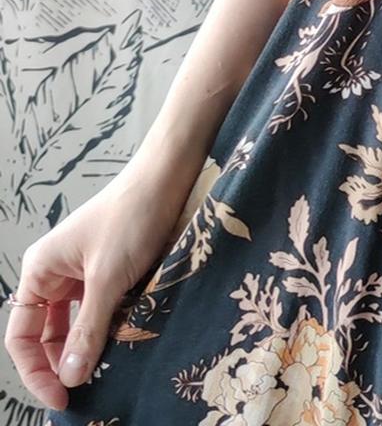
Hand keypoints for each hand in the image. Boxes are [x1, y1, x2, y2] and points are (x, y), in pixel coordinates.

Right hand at [3, 167, 189, 409]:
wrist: (169, 175)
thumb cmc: (133, 216)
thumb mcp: (108, 277)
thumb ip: (88, 328)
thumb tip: (70, 376)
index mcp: (40, 270)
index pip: (22, 336)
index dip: (35, 371)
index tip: (61, 397)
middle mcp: (55, 271)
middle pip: (46, 332)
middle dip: (61, 362)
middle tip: (83, 392)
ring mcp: (82, 269)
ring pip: (75, 322)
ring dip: (85, 346)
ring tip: (102, 373)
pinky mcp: (109, 267)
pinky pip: (98, 307)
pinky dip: (106, 327)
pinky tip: (119, 343)